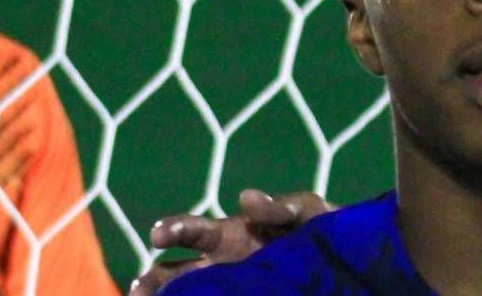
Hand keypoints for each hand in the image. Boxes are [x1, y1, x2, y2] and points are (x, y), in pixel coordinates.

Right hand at [129, 189, 333, 295]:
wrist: (342, 258)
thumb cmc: (317, 226)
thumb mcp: (302, 211)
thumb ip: (276, 207)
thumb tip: (246, 197)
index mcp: (228, 234)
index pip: (191, 231)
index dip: (173, 228)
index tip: (157, 234)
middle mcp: (219, 264)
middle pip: (173, 272)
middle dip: (152, 278)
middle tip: (139, 287)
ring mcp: (227, 287)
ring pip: (183, 295)